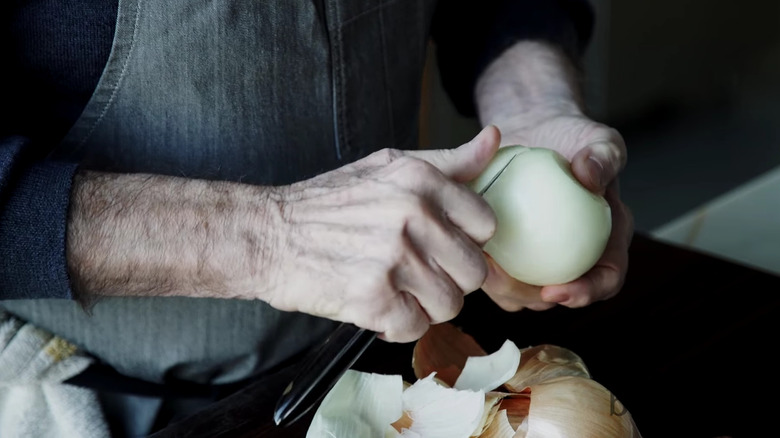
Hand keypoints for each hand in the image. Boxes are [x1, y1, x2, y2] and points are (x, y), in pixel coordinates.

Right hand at [265, 127, 499, 341]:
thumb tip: (493, 141)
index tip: (441, 246)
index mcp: (421, 180)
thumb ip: (446, 162)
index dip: (465, 241)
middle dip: (447, 279)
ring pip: (449, 304)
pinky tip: (374, 306)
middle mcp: (412, 215)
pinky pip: (415, 328)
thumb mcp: (386, 168)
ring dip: (423, 306)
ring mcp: (393, 258)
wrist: (266, 234)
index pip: (486, 224)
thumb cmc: (326, 204)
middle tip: (414, 274)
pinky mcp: (373, 297)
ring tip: (392, 289)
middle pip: (473, 271)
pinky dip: (395, 325)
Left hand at [481, 113, 633, 310]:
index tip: (558, 290)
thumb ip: (603, 157)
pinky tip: (467, 247)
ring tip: (481, 266)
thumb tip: (589, 175)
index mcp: (607, 241)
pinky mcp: (510, 252)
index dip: (586, 293)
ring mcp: (539, 259)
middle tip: (502, 280)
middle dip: (530, 298)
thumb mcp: (600, 140)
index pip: (606, 278)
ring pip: (522, 292)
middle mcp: (574, 257)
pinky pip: (497, 269)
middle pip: (558, 295)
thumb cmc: (575, 138)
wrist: (538, 131)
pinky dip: (483, 264)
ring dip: (500, 287)